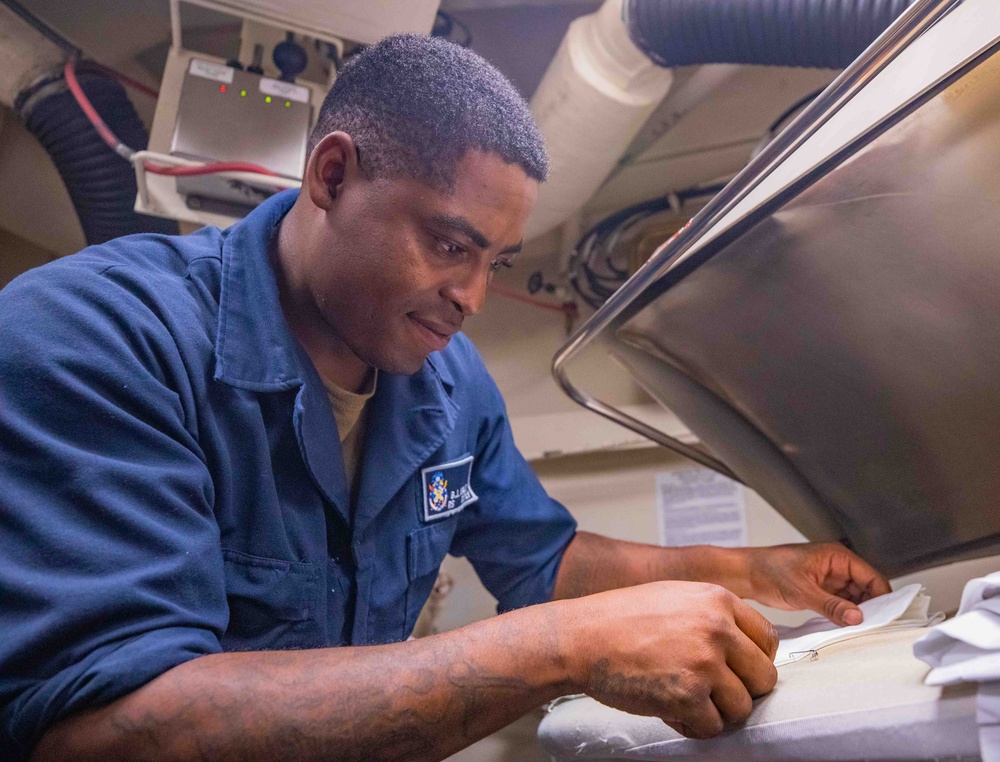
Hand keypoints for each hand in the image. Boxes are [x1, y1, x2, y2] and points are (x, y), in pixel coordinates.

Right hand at [561, 581, 777, 738]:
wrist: (581, 638)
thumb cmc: (619, 618)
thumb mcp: (674, 596)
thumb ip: (711, 614)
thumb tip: (743, 645)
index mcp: (716, 600)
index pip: (768, 639)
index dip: (755, 661)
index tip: (738, 671)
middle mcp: (716, 629)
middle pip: (764, 677)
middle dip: (742, 690)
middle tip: (714, 692)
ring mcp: (704, 663)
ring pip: (742, 707)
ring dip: (718, 712)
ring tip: (689, 703)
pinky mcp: (687, 696)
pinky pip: (713, 727)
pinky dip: (695, 727)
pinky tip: (673, 713)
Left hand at [744, 542, 891, 626]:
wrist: (745, 574)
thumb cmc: (769, 571)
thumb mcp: (802, 591)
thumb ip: (831, 605)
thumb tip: (858, 617)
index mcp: (837, 557)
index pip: (872, 577)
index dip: (882, 598)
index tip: (886, 619)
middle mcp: (837, 566)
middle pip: (866, 589)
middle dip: (870, 608)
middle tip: (872, 629)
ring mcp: (829, 578)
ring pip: (854, 598)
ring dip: (856, 613)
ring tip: (859, 631)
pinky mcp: (820, 590)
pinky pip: (840, 603)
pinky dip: (843, 614)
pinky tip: (844, 627)